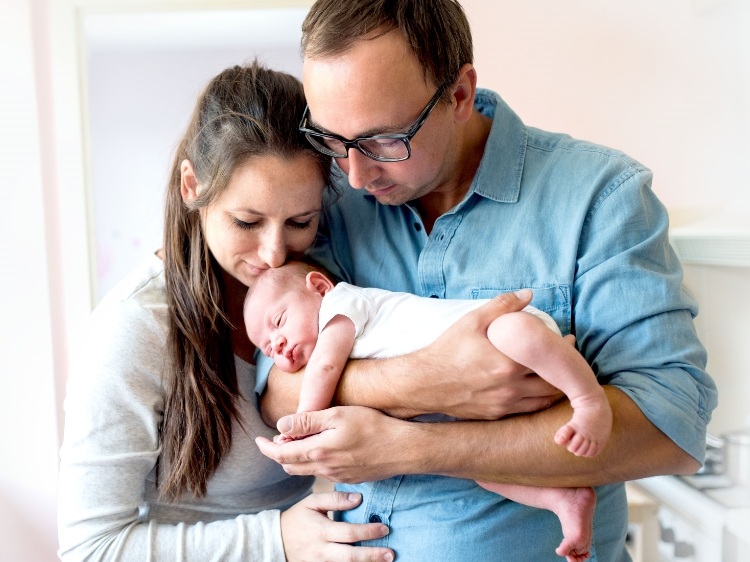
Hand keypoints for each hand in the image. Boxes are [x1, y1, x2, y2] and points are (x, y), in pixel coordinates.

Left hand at [256, 406, 413, 482]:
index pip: (281, 454)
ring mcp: (337, 475)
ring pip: (306, 470)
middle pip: (290, 465)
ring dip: (296, 458)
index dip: (266, 447)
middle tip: (277, 438)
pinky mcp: (349, 477)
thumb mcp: (337, 415)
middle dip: (279, 453)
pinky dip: (314, 462)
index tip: (257, 440)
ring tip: (299, 440)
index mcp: (317, 452)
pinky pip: (323, 472)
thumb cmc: (372, 426)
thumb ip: (307, 422)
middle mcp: (324, 468)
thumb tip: (280, 425)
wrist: (402, 449)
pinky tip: (323, 448)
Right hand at [280, 491, 393, 561]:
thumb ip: (334, 498)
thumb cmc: (298, 518)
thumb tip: (358, 498)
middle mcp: (321, 550)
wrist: (276, 540)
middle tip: (391, 553)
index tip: (384, 528)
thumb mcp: (312, 502)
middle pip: (350, 557)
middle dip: (372, 556)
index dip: (368, 531)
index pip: (349, 532)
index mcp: (321, 530)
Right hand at [398, 289, 565, 419]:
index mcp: (509, 364)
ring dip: (556, 388)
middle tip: (569, 359)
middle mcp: (511, 388)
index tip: (569, 341)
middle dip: (566, 371)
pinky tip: (540, 389)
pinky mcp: (497, 415)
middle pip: (553, 384)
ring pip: (544, 400)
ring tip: (560, 374)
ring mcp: (505, 404)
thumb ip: (502, 306)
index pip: (548, 359)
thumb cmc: (447, 350)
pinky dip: (540, 400)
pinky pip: (528, 410)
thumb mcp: (472, 321)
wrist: (423, 383)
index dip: (564, 351)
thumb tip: (529, 294)